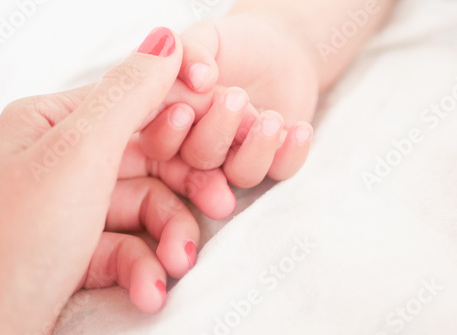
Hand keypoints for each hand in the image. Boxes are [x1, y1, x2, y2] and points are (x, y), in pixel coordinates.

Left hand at [0, 27, 215, 334]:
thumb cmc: (17, 240)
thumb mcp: (80, 152)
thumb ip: (130, 94)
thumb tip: (168, 39)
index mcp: (56, 124)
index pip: (138, 106)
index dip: (186, 119)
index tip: (229, 132)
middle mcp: (65, 162)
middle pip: (152, 163)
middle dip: (186, 191)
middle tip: (222, 205)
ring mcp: (76, 210)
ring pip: (149, 211)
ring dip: (170, 241)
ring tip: (177, 267)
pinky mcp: (84, 252)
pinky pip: (133, 250)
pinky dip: (146, 271)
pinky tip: (148, 293)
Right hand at [175, 13, 317, 182]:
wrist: (280, 50)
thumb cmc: (235, 44)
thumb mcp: (208, 36)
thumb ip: (190, 49)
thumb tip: (197, 78)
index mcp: (172, 121)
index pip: (157, 144)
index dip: (167, 135)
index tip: (185, 110)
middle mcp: (200, 147)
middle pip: (198, 163)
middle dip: (216, 133)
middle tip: (235, 97)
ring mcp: (237, 158)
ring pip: (240, 175)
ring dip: (257, 147)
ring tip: (270, 116)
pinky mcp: (272, 161)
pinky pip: (280, 172)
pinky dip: (291, 153)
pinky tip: (300, 129)